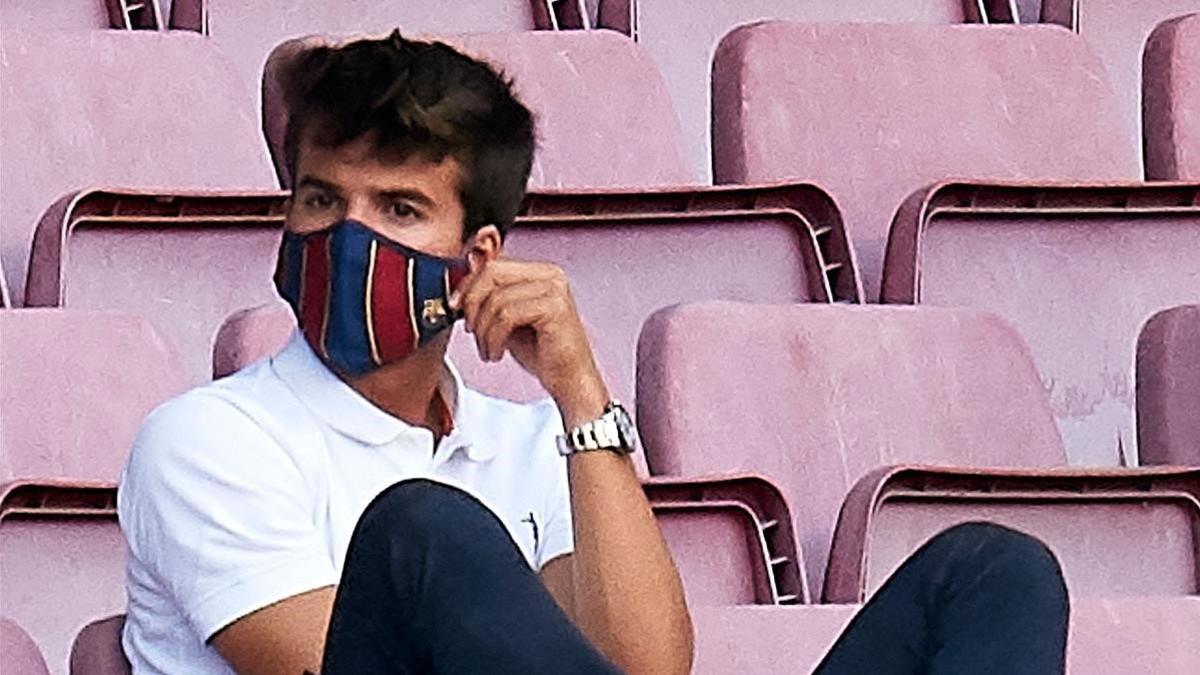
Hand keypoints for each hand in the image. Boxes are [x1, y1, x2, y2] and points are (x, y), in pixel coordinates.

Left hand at [449, 257, 608, 420]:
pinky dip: (494, 337)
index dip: (468, 285)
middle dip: (472, 303)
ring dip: (483, 330)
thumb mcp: (507, 319)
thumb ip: (490, 298)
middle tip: (469, 330)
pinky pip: (507, 316)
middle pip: (492, 273)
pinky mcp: (555, 308)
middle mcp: (550, 274)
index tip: (455, 306)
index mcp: (540, 271)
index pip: (493, 265)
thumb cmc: (541, 351)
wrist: (569, 379)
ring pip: (497, 299)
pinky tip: (497, 352)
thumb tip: (462, 282)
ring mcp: (555, 289)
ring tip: (487, 349)